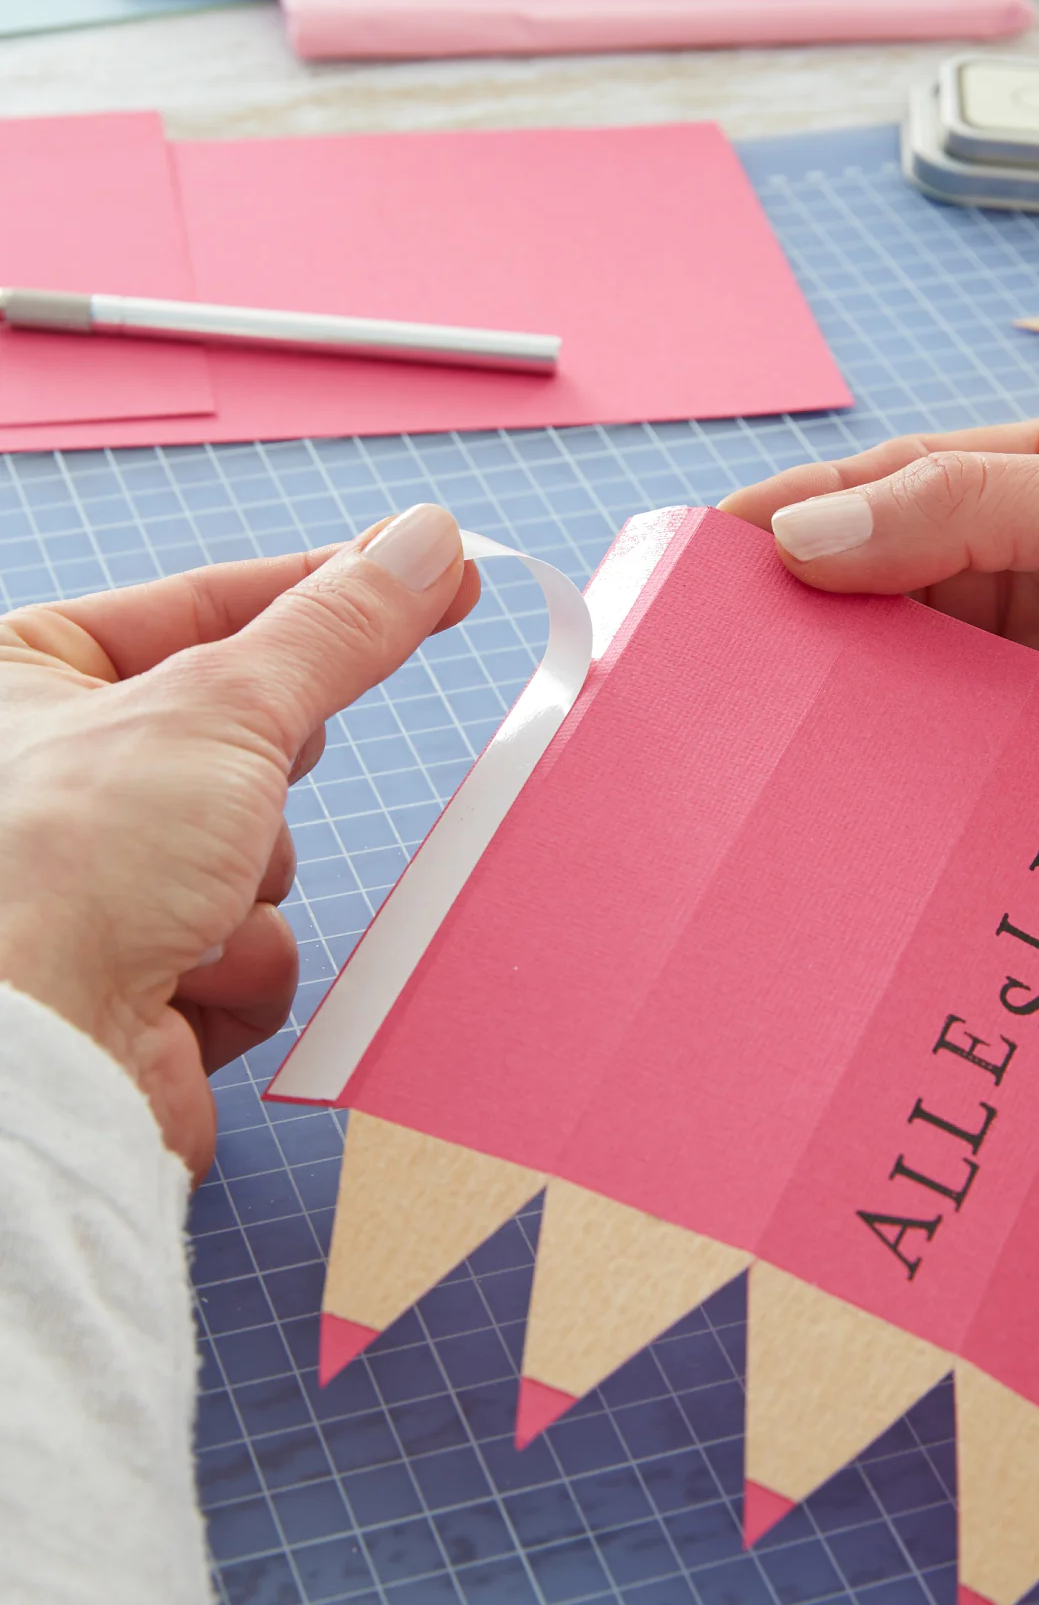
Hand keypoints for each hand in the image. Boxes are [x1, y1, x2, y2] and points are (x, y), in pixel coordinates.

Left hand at [0, 504, 477, 1180]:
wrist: (33, 1062)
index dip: (325, 588)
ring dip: (248, 886)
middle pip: (244, 739)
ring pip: (260, 853)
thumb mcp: (224, 703)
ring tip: (179, 911)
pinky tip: (174, 982)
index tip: (431, 570)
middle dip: (261, 782)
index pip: (204, 603)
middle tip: (243, 789)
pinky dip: (236, 966)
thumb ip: (337, 626)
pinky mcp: (138, 981)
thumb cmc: (62, 863)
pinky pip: (251, 947)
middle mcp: (49, 775)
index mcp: (25, 675)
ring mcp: (96, 884)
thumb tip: (427, 545)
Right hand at [722, 412, 1038, 792]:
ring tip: (776, 748)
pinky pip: (981, 773)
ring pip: (929, 690)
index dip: (798, 514)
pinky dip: (925, 788)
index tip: (703, 559)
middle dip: (814, 624)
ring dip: (863, 714)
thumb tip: (806, 529)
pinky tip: (876, 808)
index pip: (896, 487)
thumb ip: (969, 506)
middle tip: (721, 672)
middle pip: (897, 594)